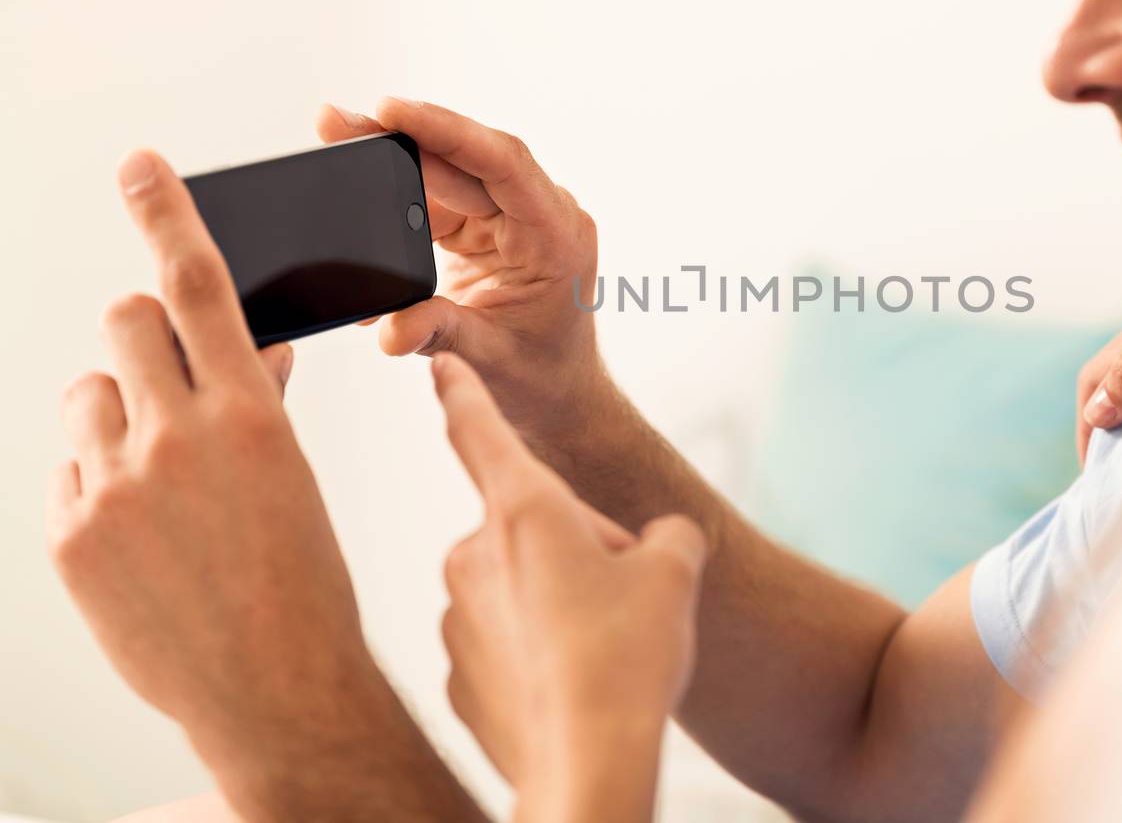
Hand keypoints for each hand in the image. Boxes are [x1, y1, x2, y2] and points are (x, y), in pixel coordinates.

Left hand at [50, 151, 387, 799]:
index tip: (140, 166)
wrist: (271, 684)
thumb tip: (247, 345)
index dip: (167, 213)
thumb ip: (259, 398)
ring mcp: (111, 488)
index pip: (199, 285)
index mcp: (248, 416)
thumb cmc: (301, 579)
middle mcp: (172, 440)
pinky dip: (96, 480)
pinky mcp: (69, 534)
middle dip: (147, 333)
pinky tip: (140, 529)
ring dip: (118, 413)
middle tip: (168, 371)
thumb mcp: (295, 475)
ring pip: (87, 393)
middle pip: (127, 322)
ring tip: (157, 474)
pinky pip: (66, 469)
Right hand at [316, 99, 604, 443]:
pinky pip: (438, 195)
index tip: (391, 110)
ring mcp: (512, 215)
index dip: (447, 131)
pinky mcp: (485, 224)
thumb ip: (443, 334)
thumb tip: (392, 328)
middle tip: (334, 123)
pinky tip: (355, 183)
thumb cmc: (541, 377)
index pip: (504, 164)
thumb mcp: (491, 359)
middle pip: (465, 159)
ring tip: (335, 140)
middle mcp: (541, 213)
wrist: (557, 394)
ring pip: (447, 170)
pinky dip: (397, 194)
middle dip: (400, 139)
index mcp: (557, 236)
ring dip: (392, 158)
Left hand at [432, 352, 706, 807]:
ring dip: (560, 600)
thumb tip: (657, 543)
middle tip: (623, 597)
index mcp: (524, 510)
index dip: (463, 390)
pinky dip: (539, 653)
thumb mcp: (675, 573)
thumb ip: (666, 536)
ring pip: (520, 586)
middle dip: (579, 548)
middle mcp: (475, 554)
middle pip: (533, 525)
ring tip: (603, 647)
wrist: (586, 761)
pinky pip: (505, 642)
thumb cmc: (627, 658)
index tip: (440, 365)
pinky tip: (575, 681)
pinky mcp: (458, 674)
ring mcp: (459, 616)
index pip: (479, 429)